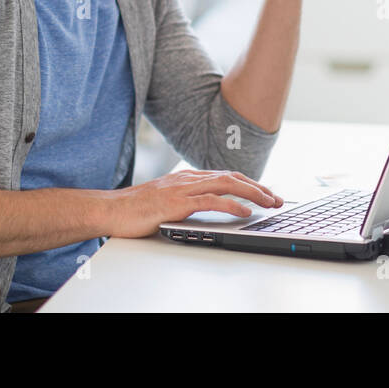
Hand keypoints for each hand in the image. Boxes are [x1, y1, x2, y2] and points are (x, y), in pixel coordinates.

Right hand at [106, 169, 283, 237]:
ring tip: (270, 203)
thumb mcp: (167, 201)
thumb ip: (186, 200)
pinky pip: (211, 201)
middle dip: (258, 187)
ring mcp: (183, 189)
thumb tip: (207, 206)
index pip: (226, 176)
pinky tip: (245, 211)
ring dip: (252, 193)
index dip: (249, 183)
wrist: (110, 210)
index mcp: (187, 177)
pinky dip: (232, 205)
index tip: (266, 193)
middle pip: (232, 177)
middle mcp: (188, 178)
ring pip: (226, 185)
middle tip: (277, 199)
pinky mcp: (177, 203)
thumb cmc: (135, 209)